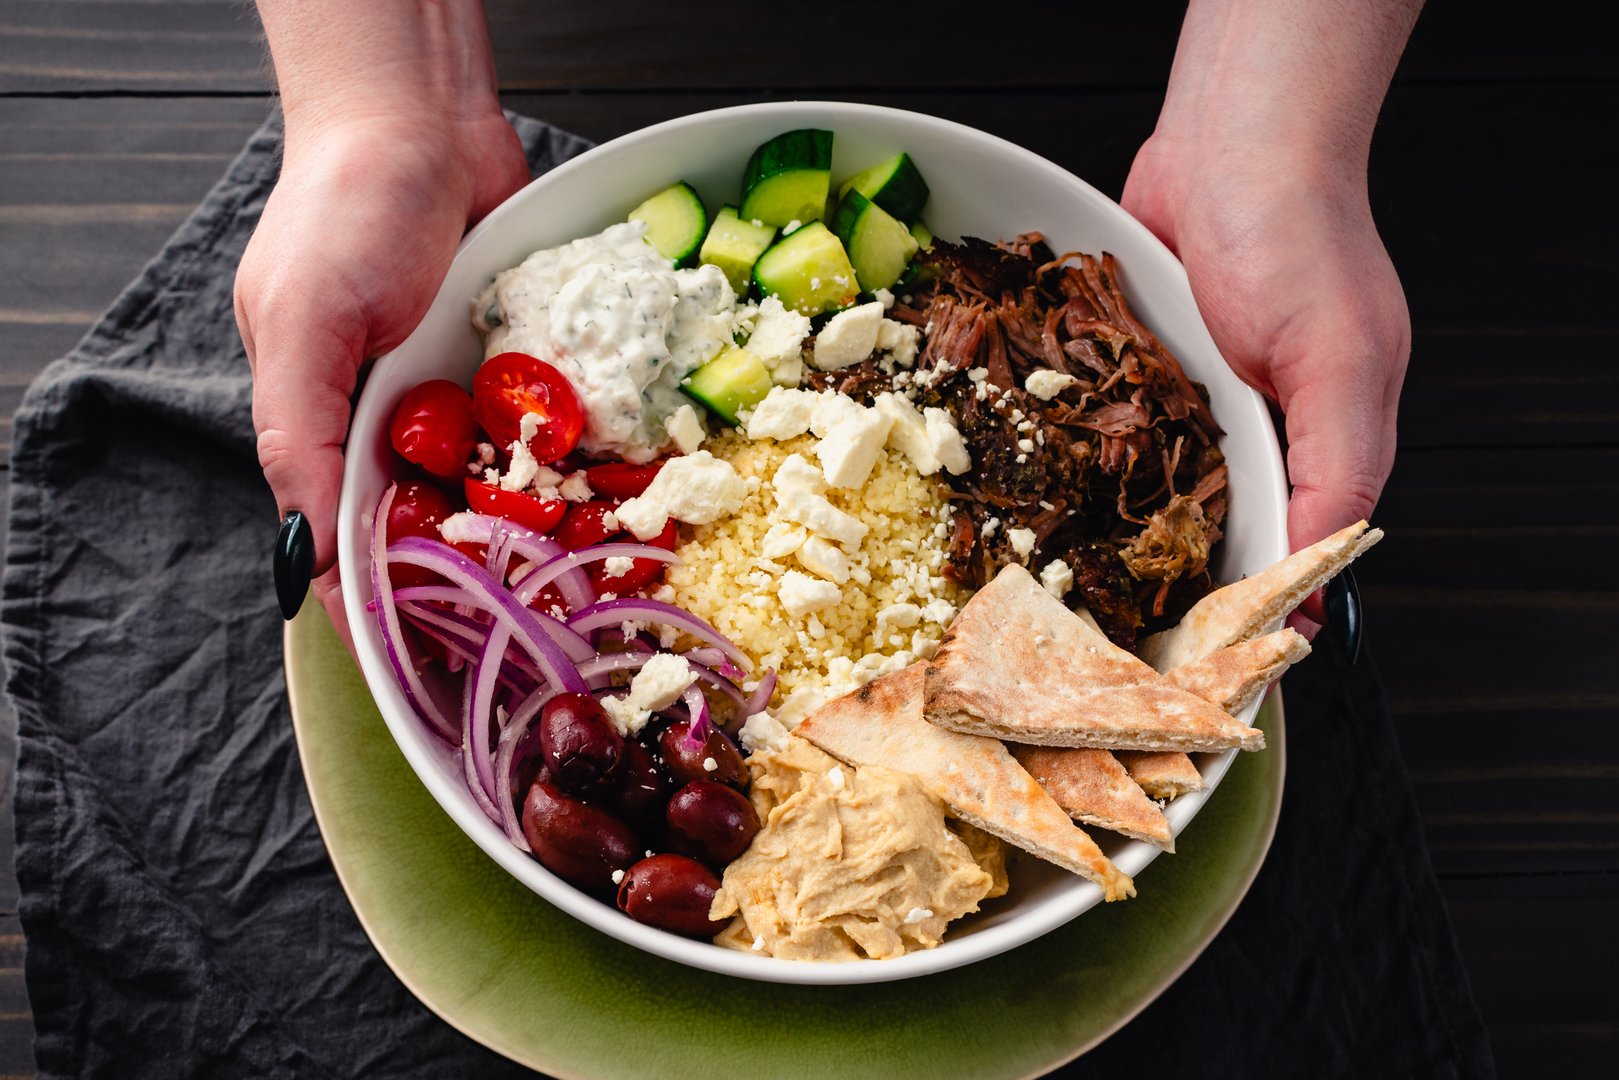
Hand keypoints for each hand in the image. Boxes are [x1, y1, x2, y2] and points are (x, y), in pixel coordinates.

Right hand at [235, 108, 529, 630]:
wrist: (423, 119)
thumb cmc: (342, 210)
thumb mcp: (300, 326)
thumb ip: (296, 439)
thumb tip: (303, 557)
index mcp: (325, 425)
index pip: (351, 539)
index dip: (384, 603)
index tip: (425, 665)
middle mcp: (400, 420)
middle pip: (437, 526)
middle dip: (475, 583)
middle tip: (520, 643)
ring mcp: (467, 394)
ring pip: (504, 488)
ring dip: (536, 536)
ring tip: (579, 598)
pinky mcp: (525, 363)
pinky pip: (553, 428)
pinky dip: (577, 462)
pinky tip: (613, 507)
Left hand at [1122, 136, 1409, 621]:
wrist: (1230, 142)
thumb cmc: (1299, 238)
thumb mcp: (1340, 365)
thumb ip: (1337, 468)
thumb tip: (1318, 565)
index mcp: (1329, 435)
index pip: (1297, 543)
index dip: (1259, 599)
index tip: (1218, 655)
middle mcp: (1261, 421)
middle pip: (1218, 523)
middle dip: (1181, 574)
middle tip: (1130, 633)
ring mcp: (1197, 394)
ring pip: (1157, 483)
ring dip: (1125, 522)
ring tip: (1082, 582)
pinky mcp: (1143, 364)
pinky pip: (1114, 425)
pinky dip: (1090, 455)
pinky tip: (1056, 491)